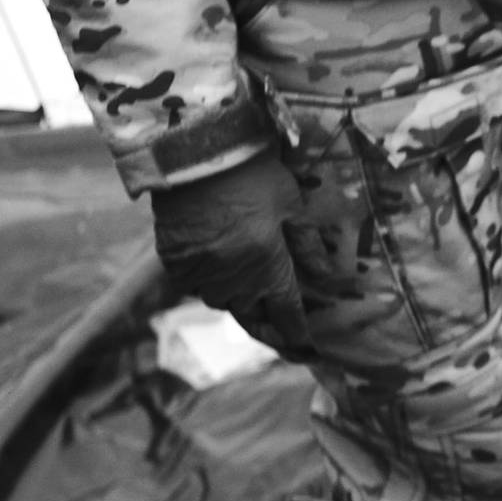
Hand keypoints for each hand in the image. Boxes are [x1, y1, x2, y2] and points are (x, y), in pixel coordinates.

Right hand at [148, 149, 304, 350]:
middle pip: (251, 313)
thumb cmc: (253, 174)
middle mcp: (232, 278)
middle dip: (264, 316)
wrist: (194, 153)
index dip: (296, 332)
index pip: (286, 312)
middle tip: (273, 314)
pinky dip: (206, 279)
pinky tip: (215, 260)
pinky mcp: (173, 262)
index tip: (305, 346)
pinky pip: (193, 284)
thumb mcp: (291, 205)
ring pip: (221, 301)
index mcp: (267, 266)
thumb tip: (328, 278)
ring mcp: (199, 273)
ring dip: (235, 296)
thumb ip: (307, 245)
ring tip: (244, 280)